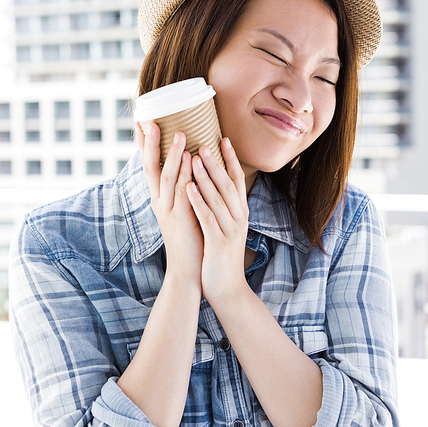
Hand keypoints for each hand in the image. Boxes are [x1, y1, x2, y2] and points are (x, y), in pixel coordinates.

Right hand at [138, 123, 202, 284]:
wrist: (187, 269)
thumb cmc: (189, 236)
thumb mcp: (182, 208)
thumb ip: (182, 187)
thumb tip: (188, 162)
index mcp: (159, 197)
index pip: (149, 165)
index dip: (144, 144)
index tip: (142, 120)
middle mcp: (159, 201)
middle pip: (150, 167)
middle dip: (150, 143)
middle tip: (150, 120)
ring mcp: (168, 211)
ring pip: (167, 177)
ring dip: (172, 155)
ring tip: (179, 133)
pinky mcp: (180, 220)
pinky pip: (182, 193)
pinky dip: (186, 175)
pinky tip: (191, 160)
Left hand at [186, 138, 248, 304]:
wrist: (227, 288)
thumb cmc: (221, 255)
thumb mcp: (226, 226)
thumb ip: (223, 206)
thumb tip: (215, 184)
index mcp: (239, 212)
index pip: (236, 180)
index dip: (231, 159)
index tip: (223, 138)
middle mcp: (238, 217)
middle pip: (227, 184)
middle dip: (216, 162)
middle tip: (204, 141)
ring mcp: (230, 230)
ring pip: (217, 198)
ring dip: (205, 176)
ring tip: (193, 156)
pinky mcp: (218, 243)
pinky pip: (207, 218)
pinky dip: (198, 201)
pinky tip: (188, 187)